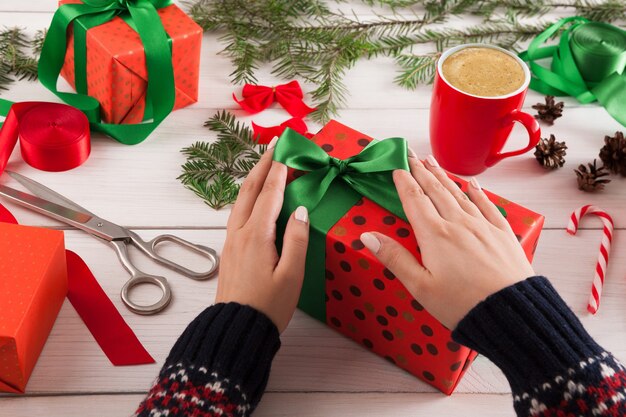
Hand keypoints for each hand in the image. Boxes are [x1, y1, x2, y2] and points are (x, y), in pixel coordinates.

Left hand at [216, 141, 309, 332]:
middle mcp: (239, 232)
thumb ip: (296, 239)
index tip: (285, 148)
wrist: (236, 328)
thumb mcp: (291, 275)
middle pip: (250, 190)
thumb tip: (300, 210)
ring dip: (254, 178)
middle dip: (263, 165)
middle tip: (275, 145)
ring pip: (241, 200)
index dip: (278, 169)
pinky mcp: (229, 250)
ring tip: (266, 164)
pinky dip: (248, 196)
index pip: (270, 194)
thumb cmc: (268, 306)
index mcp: (256, 235)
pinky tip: (254, 198)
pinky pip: (238, 212)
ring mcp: (231, 240)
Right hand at [360, 154, 533, 329]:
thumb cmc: (461, 305)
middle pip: (436, 191)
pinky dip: (477, 192)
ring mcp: (483, 226)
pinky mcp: (502, 234)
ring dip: (444, 176)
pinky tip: (472, 183)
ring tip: (433, 162)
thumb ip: (394, 258)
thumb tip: (368, 236)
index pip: (415, 201)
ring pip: (459, 194)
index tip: (396, 167)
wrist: (511, 314)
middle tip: (412, 154)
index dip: (404, 182)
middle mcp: (459, 224)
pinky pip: (487, 205)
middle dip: (422, 171)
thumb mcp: (420, 286)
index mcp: (435, 235)